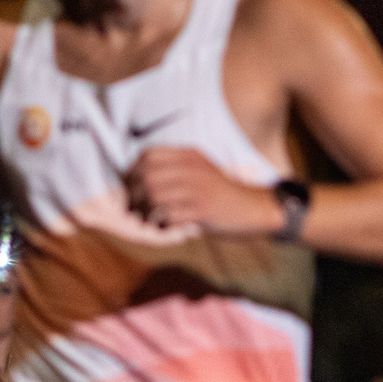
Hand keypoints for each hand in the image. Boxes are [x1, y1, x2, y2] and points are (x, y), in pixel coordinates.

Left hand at [123, 146, 280, 234]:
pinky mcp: (201, 210)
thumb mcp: (200, 168)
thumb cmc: (220, 191)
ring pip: (155, 197)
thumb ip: (175, 166)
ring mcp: (196, 189)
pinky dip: (161, 224)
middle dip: (135, 195)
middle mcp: (191, 168)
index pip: (148, 155)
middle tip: (134, 208)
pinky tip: (164, 227)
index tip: (132, 186)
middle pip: (147, 177)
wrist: (251, 206)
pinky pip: (168, 216)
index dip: (133, 171)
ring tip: (147, 219)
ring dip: (145, 212)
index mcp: (188, 155)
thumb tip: (140, 173)